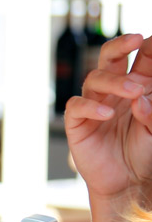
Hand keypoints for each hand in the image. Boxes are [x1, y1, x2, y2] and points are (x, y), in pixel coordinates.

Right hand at [65, 33, 151, 206]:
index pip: (141, 59)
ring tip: (134, 91)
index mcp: (136, 86)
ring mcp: (94, 104)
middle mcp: (113, 90)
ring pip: (95, 79)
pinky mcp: (77, 122)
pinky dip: (91, 107)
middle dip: (121, 45)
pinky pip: (78, 106)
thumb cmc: (144, 152)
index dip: (147, 47)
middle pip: (110, 58)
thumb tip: (138, 97)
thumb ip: (151, 112)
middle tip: (136, 39)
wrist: (127, 182)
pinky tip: (107, 114)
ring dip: (114, 81)